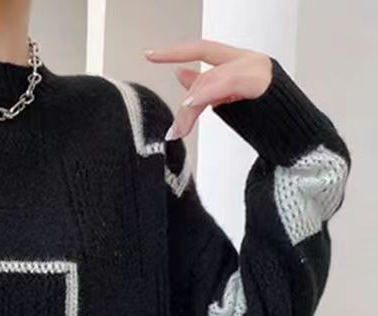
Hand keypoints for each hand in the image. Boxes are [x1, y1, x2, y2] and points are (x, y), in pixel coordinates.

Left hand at [144, 40, 272, 139]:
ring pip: (211, 81)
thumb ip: (207, 86)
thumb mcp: (229, 100)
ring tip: (180, 130)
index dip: (175, 52)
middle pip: (204, 74)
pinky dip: (207, 93)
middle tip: (175, 131)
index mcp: (240, 61)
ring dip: (192, 107)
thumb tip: (180, 73)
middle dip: (186, 104)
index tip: (149, 54)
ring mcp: (256, 68)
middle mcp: (249, 59)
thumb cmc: (266, 121)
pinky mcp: (261, 81)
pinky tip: (192, 103)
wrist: (297, 134)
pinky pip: (226, 82)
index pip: (202, 49)